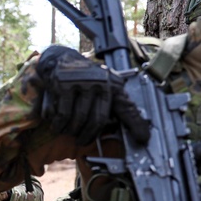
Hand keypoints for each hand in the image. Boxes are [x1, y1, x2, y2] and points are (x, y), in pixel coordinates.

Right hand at [34, 45, 149, 145]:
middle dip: (87, 136)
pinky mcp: (64, 84)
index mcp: (113, 85)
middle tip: (81, 141)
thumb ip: (113, 109)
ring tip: (68, 132)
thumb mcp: (101, 90)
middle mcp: (100, 82)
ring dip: (71, 131)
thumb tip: (127, 134)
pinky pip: (63, 114)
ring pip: (79, 119)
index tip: (143, 139)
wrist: (58, 60)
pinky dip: (59, 124)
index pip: (127, 107)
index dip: (136, 124)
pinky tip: (58, 126)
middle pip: (98, 120)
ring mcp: (82, 82)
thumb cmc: (83, 82)